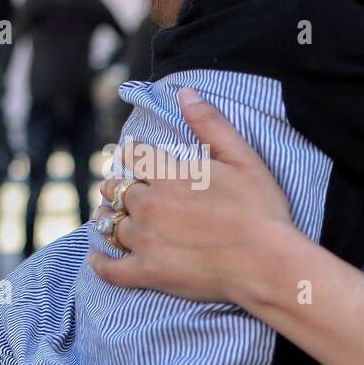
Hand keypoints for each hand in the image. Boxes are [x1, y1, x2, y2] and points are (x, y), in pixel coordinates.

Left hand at [88, 88, 294, 304]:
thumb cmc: (260, 210)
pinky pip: (111, 269)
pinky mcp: (148, 273)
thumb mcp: (242, 158)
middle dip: (117, 186)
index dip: (131, 154)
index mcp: (170, 175)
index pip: (134, 156)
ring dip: (107, 217)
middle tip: (118, 189)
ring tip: (107, 216)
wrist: (267, 263)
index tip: (131, 157)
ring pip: (110, 224)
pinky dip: (100, 263)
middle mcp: (150, 205)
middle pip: (117, 189)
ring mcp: (146, 241)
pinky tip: (96, 258)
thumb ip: (210, 124)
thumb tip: (185, 91)